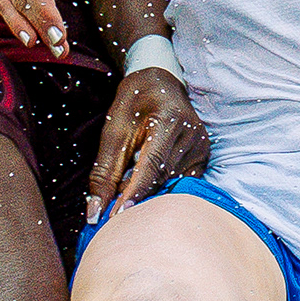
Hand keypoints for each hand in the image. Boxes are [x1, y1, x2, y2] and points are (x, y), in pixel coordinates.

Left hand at [86, 68, 209, 225]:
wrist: (161, 84)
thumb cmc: (134, 103)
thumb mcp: (113, 130)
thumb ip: (104, 172)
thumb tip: (95, 211)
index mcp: (170, 119)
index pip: (152, 164)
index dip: (133, 193)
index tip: (116, 216)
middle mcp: (192, 133)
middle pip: (163, 178)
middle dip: (137, 198)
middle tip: (112, 214)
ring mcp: (201, 146)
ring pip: (172, 185)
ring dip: (149, 195)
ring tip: (126, 196)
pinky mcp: (203, 157)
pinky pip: (181, 184)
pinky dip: (161, 190)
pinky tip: (145, 190)